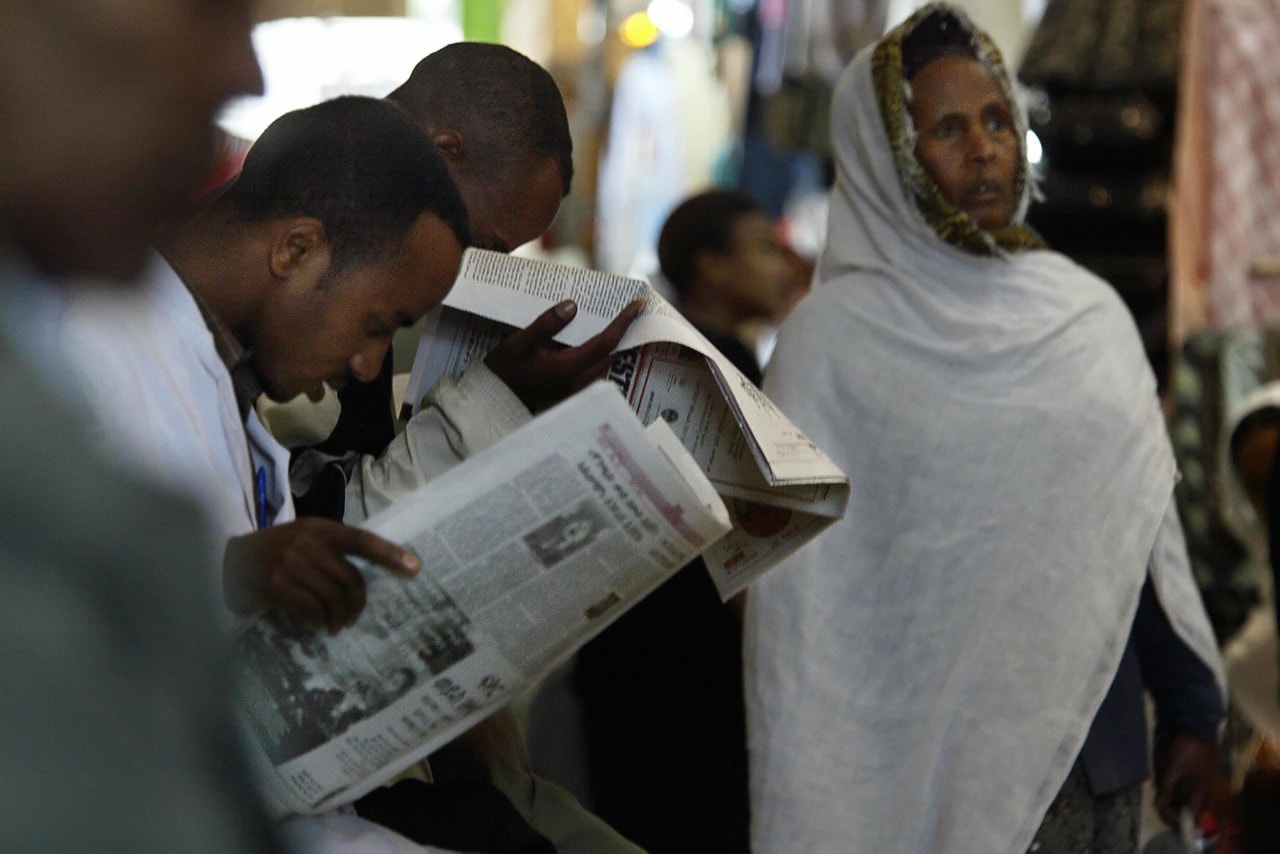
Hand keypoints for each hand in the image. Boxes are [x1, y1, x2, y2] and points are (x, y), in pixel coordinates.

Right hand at [223, 517, 419, 633]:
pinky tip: (317, 624)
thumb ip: (331, 552)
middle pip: (351, 578)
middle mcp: (307, 541)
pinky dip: (319, 620)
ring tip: (336, 625)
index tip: (414, 567)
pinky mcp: (274, 585)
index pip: (362, 540)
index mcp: (319, 528)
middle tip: (352, 618)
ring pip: (333, 596)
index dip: (390, 554)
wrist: (226, 561)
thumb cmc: (273, 553)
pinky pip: (311, 608)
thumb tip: (366, 580)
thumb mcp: (303, 541)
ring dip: (339, 617)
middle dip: (358, 603)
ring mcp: (289, 562)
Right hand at [484, 298, 643, 411]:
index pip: (604, 343)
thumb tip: (572, 306)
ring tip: (622, 320)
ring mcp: (575, 387)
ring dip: (615, 342)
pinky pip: (595, 368)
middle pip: (612, 354)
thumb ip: (545, 325)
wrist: (494, 398)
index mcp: (567, 368)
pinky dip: (602, 352)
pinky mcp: (571, 388)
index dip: (623, 323)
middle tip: (634, 309)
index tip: (638, 305)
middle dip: (625, 331)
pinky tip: (598, 337)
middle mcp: (577, 381)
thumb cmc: (503, 370)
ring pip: (606, 363)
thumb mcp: (518, 343)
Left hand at [1153, 730, 1218, 826]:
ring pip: (1185, 799)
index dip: (1176, 819)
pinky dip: (1175, 787)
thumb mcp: (1173, 766)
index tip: (1162, 809)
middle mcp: (1203, 792)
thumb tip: (1160, 804)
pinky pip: (1186, 789)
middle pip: (1187, 810)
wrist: (1200, 728)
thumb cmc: (1188, 747)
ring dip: (1172, 796)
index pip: (1191, 818)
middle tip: (1159, 797)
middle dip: (1171, 806)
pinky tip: (1165, 778)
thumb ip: (1167, 786)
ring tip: (1161, 786)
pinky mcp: (1198, 777)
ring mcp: (1202, 784)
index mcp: (1201, 792)